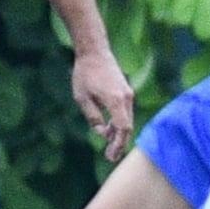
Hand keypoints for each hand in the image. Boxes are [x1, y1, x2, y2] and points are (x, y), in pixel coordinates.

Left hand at [71, 46, 134, 161]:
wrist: (94, 51)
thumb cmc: (85, 74)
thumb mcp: (82, 99)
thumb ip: (93, 117)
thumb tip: (102, 132)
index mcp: (115, 100)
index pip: (123, 128)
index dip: (118, 144)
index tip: (111, 156)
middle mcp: (126, 98)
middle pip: (127, 127)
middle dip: (119, 143)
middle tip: (110, 157)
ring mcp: (127, 94)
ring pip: (126, 120)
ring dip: (118, 133)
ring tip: (109, 147)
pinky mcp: (125, 91)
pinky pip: (125, 112)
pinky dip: (119, 122)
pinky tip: (109, 129)